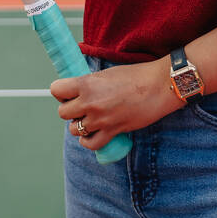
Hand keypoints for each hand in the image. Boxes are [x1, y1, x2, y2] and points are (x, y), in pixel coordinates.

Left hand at [52, 59, 182, 150]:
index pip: (57, 90)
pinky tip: (93, 134)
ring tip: (90, 119)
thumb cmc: (137, 75)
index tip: (68, 93)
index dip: (61, 92)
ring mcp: (100, 119)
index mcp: (87, 83)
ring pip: (74, 130)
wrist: (159, 85)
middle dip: (70, 110)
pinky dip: (88, 141)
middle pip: (63, 113)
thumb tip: (80, 90)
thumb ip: (91, 83)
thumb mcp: (108, 73)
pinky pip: (90, 144)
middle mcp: (90, 102)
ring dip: (80, 125)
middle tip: (81, 106)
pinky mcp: (112, 131)